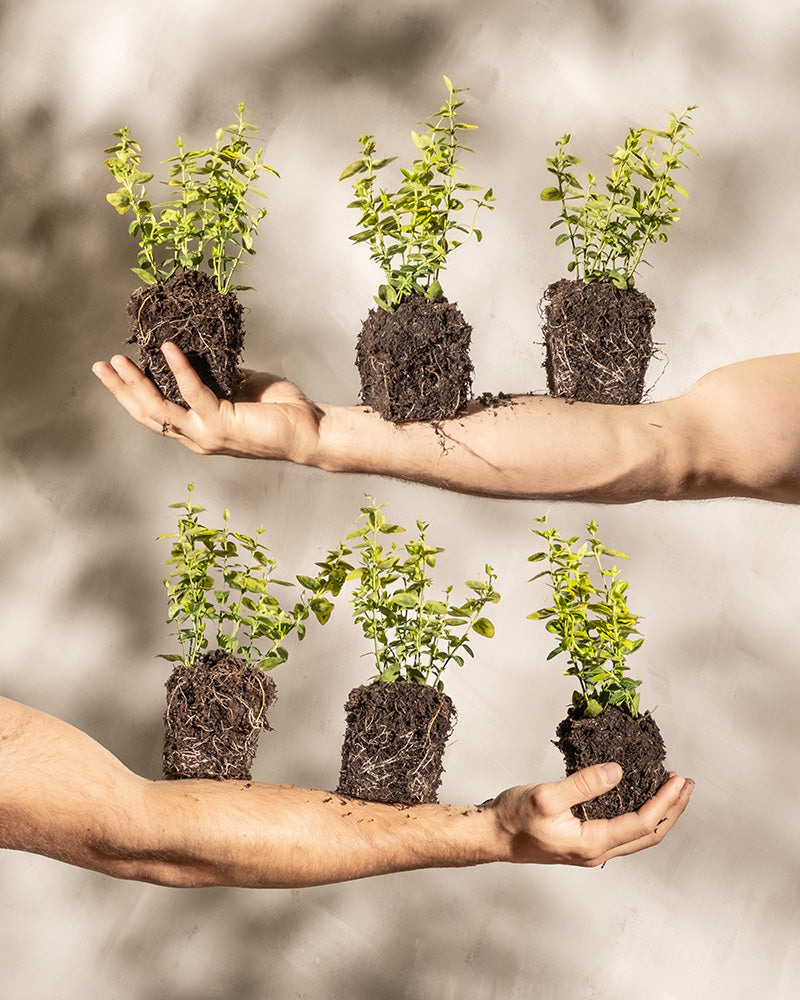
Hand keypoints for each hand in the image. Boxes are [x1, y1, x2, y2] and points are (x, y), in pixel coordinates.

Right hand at [92, 343, 324, 462]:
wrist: (310, 429)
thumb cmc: (280, 410)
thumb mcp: (240, 385)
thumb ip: (217, 376)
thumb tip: (199, 354)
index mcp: (199, 430)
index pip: (155, 413)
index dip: (131, 393)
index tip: (114, 370)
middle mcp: (197, 437)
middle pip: (147, 414)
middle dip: (121, 389)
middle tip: (101, 365)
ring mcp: (207, 434)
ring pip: (159, 409)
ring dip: (136, 383)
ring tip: (119, 360)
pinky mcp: (222, 424)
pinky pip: (194, 392)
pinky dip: (180, 368)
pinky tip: (168, 348)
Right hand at [491, 763, 692, 866]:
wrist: (491, 836)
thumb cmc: (513, 819)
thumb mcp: (546, 796)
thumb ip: (584, 784)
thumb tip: (618, 772)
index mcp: (591, 843)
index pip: (641, 823)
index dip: (664, 801)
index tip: (677, 780)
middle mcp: (596, 851)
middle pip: (648, 834)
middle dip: (672, 809)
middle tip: (686, 784)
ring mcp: (590, 849)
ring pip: (637, 834)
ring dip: (659, 812)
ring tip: (671, 790)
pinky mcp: (583, 841)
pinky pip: (622, 830)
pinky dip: (639, 813)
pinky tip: (637, 797)